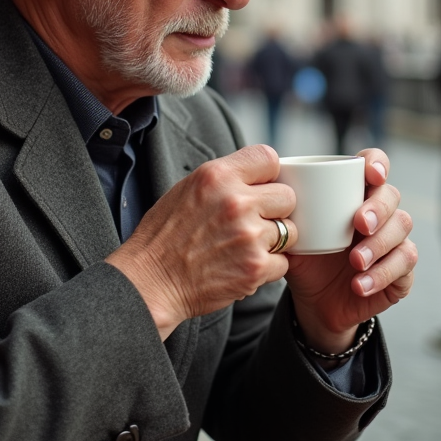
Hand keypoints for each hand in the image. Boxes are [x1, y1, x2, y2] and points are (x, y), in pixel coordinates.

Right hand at [106, 144, 296, 340]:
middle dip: (274, 209)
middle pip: (287, 196)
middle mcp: (236, 201)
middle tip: (254, 222)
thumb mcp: (188, 189)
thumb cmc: (164, 236)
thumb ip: (225, 179)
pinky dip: (268, 267)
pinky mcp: (256, 266)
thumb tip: (257, 176)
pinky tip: (242, 266)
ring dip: (273, 240)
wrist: (150, 282)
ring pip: (289, 231)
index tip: (260, 188)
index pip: (269, 158)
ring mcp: (249, 235)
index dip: (267, 175)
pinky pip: (283, 261)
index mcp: (217, 176)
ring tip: (244, 247)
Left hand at [285, 149, 415, 353]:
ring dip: (379, 244)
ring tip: (356, 262)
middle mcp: (379, 213)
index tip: (370, 174)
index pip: (374, 166)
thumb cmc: (306, 259)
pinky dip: (383, 274)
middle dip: (378, 208)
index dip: (377, 163)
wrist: (315, 303)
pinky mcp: (402, 270)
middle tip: (358, 224)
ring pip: (402, 228)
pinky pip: (405, 264)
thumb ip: (285, 212)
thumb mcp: (292, 235)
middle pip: (391, 196)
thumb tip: (270, 189)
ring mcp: (394, 240)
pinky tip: (360, 285)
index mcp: (354, 194)